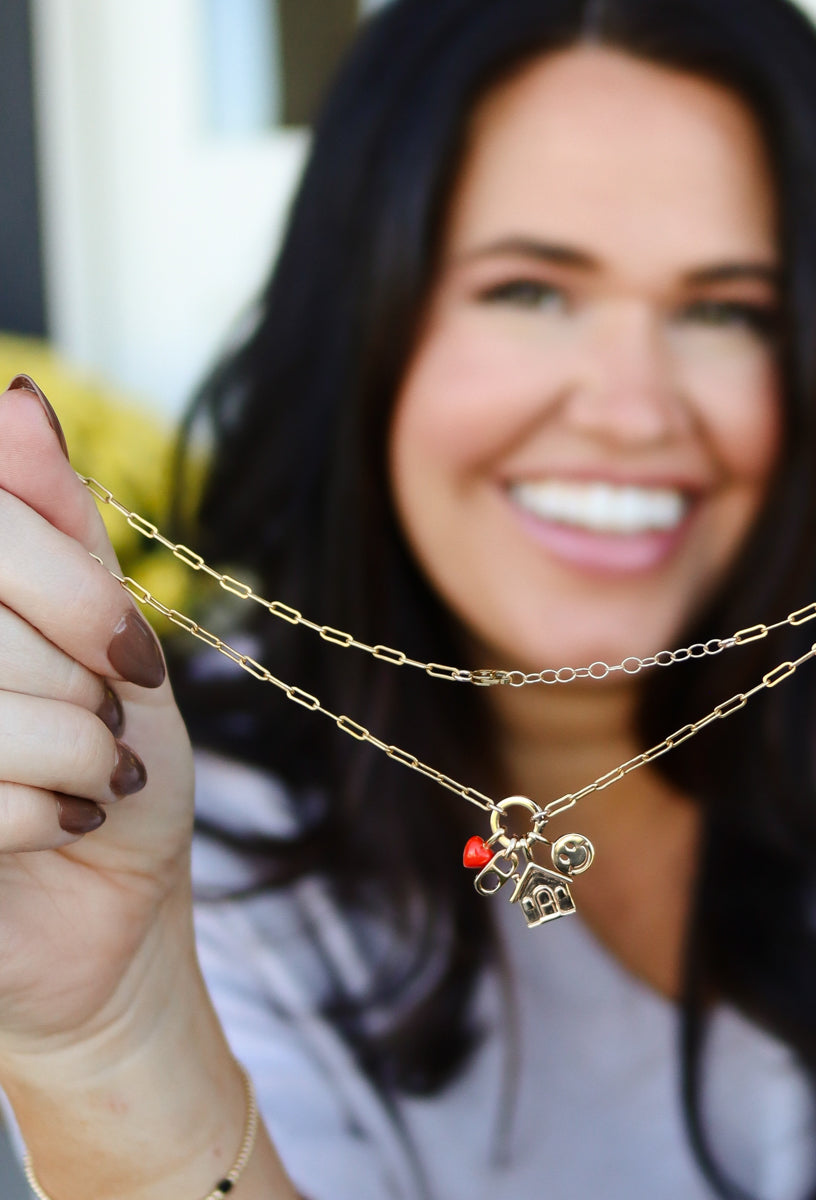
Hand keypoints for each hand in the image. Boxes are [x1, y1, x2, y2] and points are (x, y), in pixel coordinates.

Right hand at [0, 378, 298, 1199]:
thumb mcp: (102, 631)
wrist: (106, 902)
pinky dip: (48, 814)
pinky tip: (51, 825)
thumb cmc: (110, 755)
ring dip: (75, 750)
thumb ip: (51, 524)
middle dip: (80, 683)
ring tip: (84, 777)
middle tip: (100, 721)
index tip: (129, 651)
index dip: (73, 592)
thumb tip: (17, 401)